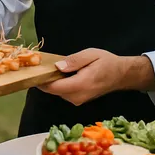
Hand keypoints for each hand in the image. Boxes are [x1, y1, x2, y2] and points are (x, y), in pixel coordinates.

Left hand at [38, 49, 154, 105]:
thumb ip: (74, 61)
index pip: (54, 87)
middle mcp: (78, 96)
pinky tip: (60, 74)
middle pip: (53, 91)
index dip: (41, 80)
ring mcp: (78, 100)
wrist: (121, 75)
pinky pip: (63, 93)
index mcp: (81, 84)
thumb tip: (58, 66)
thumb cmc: (106, 62)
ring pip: (57, 92)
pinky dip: (58, 84)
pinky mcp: (78, 100)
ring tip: (50, 68)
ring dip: (51, 82)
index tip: (33, 71)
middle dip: (45, 79)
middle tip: (40, 65)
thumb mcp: (90, 54)